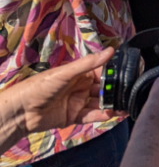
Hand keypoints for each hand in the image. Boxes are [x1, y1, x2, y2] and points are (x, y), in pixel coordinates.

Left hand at [2, 49, 120, 143]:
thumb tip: (111, 50)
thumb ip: (88, 63)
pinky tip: (111, 114)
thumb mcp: (65, 73)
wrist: (20, 111)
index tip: (130, 76)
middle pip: (103, 89)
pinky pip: (91, 116)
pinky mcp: (74, 116)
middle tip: (129, 95)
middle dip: (115, 92)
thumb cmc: (40, 86)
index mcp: (80, 74)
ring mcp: (78, 102)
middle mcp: (81, 87)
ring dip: (111, 105)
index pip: (103, 72)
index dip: (115, 74)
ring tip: (124, 106)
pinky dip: (102, 116)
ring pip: (100, 103)